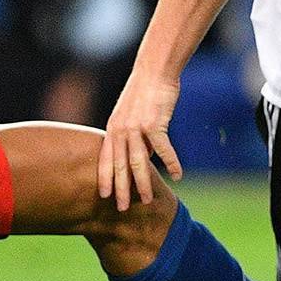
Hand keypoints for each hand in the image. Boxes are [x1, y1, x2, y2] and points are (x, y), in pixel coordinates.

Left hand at [102, 72, 182, 209]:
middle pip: (120, 166)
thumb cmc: (144, 94)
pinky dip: (171, 163)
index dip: (104, 178)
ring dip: (144, 183)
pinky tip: (177, 176)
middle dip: (120, 189)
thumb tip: (143, 160)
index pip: (106, 159)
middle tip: (121, 209)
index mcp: (113, 128)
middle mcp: (121, 130)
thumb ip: (132, 138)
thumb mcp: (131, 116)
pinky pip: (163, 149)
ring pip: (139, 162)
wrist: (154, 72)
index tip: (103, 196)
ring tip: (147, 201)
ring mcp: (136, 127)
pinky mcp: (154, 124)